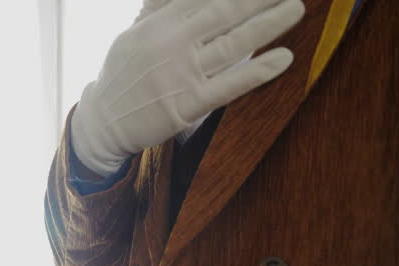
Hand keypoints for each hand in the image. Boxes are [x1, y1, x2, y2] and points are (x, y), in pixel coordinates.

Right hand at [71, 0, 304, 176]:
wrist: (102, 122)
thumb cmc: (121, 75)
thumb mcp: (133, 33)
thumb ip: (158, 7)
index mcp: (159, 24)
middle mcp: (172, 44)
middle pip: (225, 12)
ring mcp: (181, 75)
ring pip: (233, 45)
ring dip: (269, 25)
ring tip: (295, 8)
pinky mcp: (188, 105)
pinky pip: (229, 85)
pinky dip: (258, 71)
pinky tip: (283, 58)